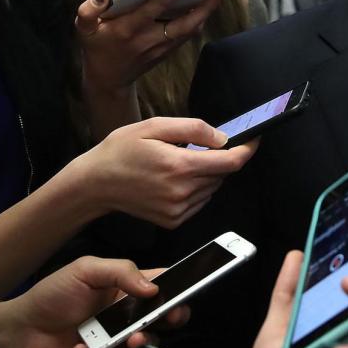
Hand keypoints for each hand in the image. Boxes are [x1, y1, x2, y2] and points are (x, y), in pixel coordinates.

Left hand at [0, 257, 188, 347]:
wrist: (18, 333)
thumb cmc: (52, 296)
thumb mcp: (84, 270)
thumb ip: (121, 271)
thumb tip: (153, 289)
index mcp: (127, 288)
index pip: (163, 285)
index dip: (179, 288)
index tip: (186, 293)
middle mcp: (128, 315)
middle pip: (164, 317)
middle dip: (172, 317)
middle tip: (168, 318)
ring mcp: (118, 342)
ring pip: (146, 344)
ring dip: (141, 341)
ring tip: (130, 339)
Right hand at [70, 117, 255, 228]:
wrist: (95, 184)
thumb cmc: (121, 150)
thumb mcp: (154, 126)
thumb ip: (194, 129)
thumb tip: (223, 138)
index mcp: (180, 166)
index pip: (230, 162)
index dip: (247, 149)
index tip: (253, 139)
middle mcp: (182, 192)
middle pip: (223, 174)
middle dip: (220, 158)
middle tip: (198, 146)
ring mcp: (178, 210)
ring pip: (212, 187)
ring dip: (207, 173)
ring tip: (180, 162)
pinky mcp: (173, 220)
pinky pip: (200, 201)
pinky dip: (197, 188)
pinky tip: (175, 179)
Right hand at [75, 0, 224, 96]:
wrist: (109, 79)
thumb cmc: (96, 47)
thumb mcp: (83, 30)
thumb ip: (88, 11)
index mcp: (126, 31)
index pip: (146, 16)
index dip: (160, 3)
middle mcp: (147, 40)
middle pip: (180, 26)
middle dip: (201, 9)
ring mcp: (160, 48)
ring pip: (188, 31)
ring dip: (204, 14)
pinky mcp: (167, 51)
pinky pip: (186, 36)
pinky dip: (198, 21)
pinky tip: (206, 6)